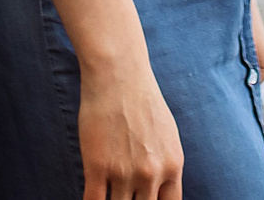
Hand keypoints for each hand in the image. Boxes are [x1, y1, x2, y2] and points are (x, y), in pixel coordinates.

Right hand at [78, 61, 182, 199]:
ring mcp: (124, 173)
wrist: (118, 75)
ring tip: (109, 194)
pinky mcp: (97, 167)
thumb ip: (166, 164)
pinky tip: (91, 199)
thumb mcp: (168, 135)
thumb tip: (161, 186)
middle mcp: (151, 174)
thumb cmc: (142, 101)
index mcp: (172, 166)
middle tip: (125, 197)